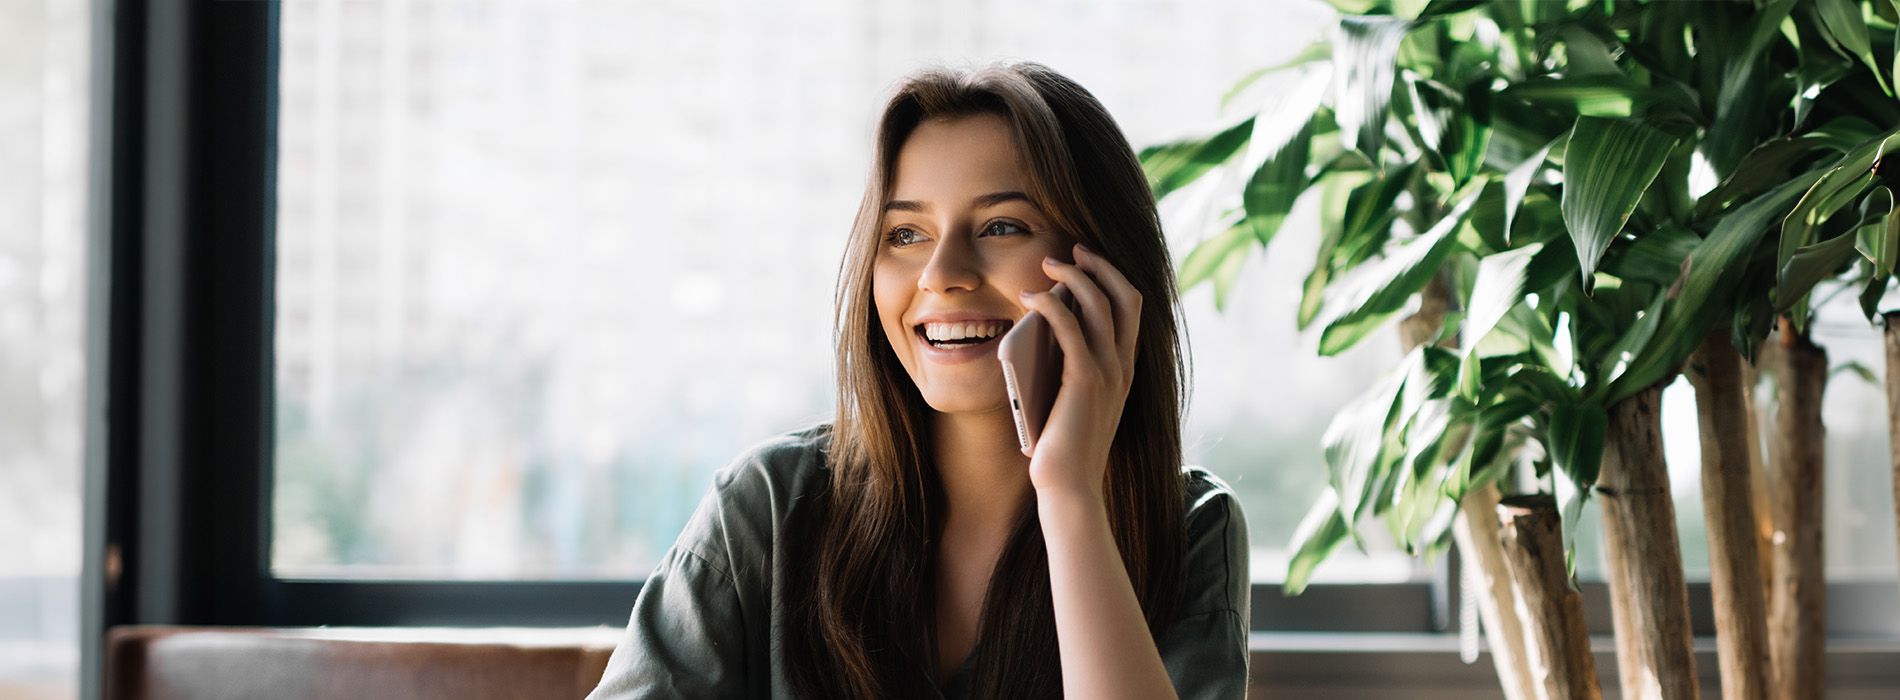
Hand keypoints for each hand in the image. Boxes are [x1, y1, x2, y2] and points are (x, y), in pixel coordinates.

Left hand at [1016, 242, 1141, 502]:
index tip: (1087, 260)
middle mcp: (1124, 366)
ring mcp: (1109, 372)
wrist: (1069, 486)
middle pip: (1125, 295)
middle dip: (1099, 265)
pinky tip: (1030, 297)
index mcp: (1125, 369)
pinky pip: (1070, 326)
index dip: (1113, 276)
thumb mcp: (1073, 397)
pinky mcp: (1085, 379)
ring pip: (1100, 303)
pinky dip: (1051, 303)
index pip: (1133, 308)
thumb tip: (1045, 326)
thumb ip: (1070, 364)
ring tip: (1048, 265)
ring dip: (1074, 275)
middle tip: (1072, 250)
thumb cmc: (1064, 446)